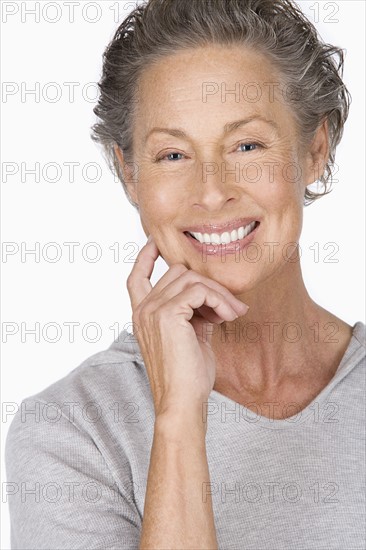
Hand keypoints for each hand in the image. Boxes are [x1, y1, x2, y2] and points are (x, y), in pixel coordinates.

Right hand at [127, 235, 249, 420]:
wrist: (182, 401)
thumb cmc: (188, 375)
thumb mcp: (190, 336)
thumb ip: (194, 312)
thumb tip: (211, 296)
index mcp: (142, 315)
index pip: (136, 276)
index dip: (146, 256)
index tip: (156, 242)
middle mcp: (142, 309)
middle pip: (177, 272)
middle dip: (208, 284)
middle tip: (230, 307)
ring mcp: (152, 310)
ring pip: (190, 278)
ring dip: (218, 293)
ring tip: (233, 313)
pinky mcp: (167, 314)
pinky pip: (199, 290)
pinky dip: (219, 299)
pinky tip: (228, 316)